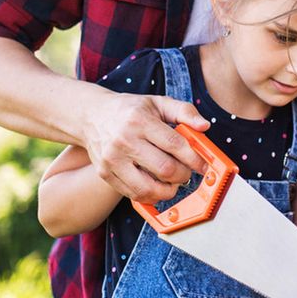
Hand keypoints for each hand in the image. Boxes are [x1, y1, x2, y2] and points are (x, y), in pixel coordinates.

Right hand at [82, 91, 210, 203]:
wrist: (92, 116)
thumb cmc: (130, 110)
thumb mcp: (157, 102)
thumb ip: (184, 111)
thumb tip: (204, 126)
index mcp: (140, 120)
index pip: (175, 145)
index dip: (195, 158)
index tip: (203, 165)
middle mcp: (124, 141)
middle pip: (165, 169)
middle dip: (183, 175)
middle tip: (187, 172)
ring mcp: (112, 160)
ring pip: (148, 188)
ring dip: (168, 190)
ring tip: (173, 183)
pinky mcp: (105, 174)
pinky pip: (133, 195)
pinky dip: (150, 195)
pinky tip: (157, 186)